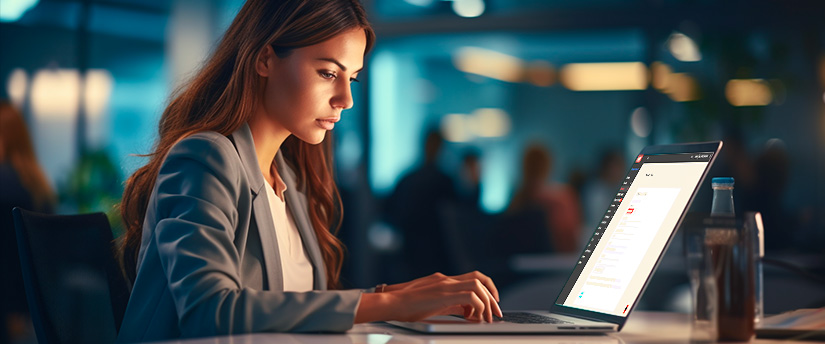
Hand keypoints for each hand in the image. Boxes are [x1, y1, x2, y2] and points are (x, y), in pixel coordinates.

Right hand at [386, 271, 502, 322]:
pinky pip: (470, 296)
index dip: (488, 289)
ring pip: (478, 285)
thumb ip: (452, 305)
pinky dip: (477, 307)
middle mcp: (447, 279)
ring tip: (485, 318)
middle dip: (492, 298)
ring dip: (486, 303)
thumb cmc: (408, 306)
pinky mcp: (443, 293)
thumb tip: (468, 312)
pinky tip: (471, 318)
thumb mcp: (434, 305)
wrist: (391, 302)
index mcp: (445, 281)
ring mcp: (445, 284)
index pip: (475, 278)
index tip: (493, 303)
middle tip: (495, 314)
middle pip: (480, 279)